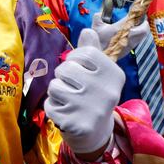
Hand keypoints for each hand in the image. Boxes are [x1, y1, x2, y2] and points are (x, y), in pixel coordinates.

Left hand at [44, 28, 125, 154]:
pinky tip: (66, 113)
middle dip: (63, 77)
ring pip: (54, 86)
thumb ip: (91, 51)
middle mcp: (107, 91)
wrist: (96, 133)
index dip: (74, 59)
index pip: (83, 52)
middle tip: (74, 89)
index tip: (81, 69)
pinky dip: (52, 108)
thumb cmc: (93, 95)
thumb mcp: (97, 72)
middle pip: (65, 68)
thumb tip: (87, 30)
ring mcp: (91, 109)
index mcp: (114, 74)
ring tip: (70, 101)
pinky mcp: (75, 123)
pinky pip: (49, 105)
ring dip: (57, 93)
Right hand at [90, 13, 149, 57]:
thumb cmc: (98, 40)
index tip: (134, 9)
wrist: (101, 54)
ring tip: (138, 24)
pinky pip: (139, 40)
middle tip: (140, 18)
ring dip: (142, 28)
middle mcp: (128, 35)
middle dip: (143, 21)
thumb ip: (97, 17)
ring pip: (143, 34)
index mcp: (120, 28)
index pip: (132, 18)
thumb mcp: (96, 27)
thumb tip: (100, 13)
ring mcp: (131, 43)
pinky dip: (139, 35)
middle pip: (144, 27)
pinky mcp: (131, 48)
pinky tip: (133, 33)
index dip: (134, 12)